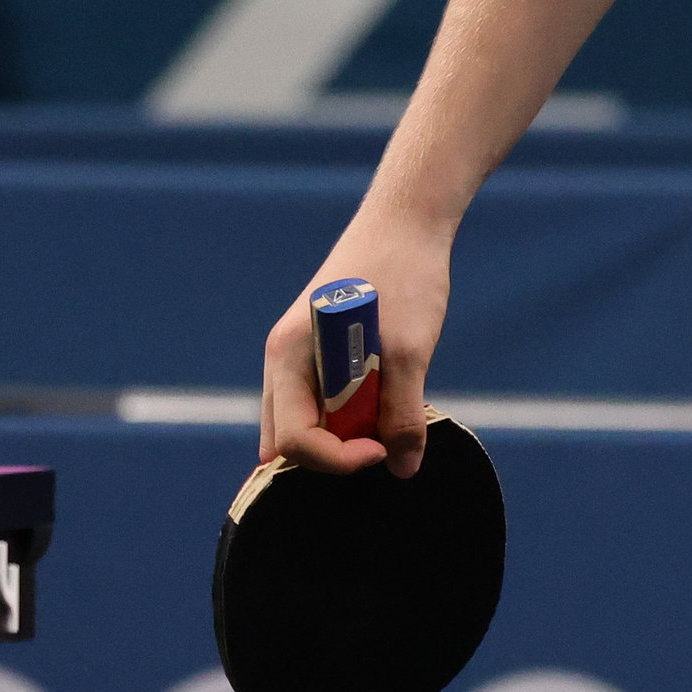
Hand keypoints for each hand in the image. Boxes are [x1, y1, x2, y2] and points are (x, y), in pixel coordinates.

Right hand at [260, 217, 448, 478]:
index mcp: (288, 357)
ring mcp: (298, 357)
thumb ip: (402, 414)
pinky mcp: (319, 353)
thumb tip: (402, 469)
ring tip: (387, 405)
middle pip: (290, 440)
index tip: (384, 447)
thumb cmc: (402, 275)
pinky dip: (352, 413)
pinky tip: (385, 391)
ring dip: (346, 432)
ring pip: (308, 424)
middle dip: (336, 452)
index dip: (339, 458)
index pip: (293, 441)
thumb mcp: (408, 351)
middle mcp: (282, 361)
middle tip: (383, 433)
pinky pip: (324, 404)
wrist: (407, 222)